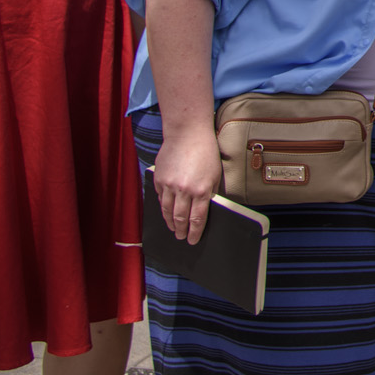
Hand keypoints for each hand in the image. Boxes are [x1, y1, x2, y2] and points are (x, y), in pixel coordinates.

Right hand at [155, 126, 223, 245]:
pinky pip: (160, 199)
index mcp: (201, 190)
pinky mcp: (159, 179)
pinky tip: (165, 212)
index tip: (192, 240)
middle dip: (180, 231)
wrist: (187, 133)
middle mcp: (184, 190)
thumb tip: (204, 211)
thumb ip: (209, 194)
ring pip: (167, 211)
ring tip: (173, 229)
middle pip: (180, 218)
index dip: (194, 233)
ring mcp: (169, 185)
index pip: (197, 220)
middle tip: (180, 238)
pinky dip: (162, 208)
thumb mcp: (215, 174)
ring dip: (170, 223)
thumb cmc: (206, 152)